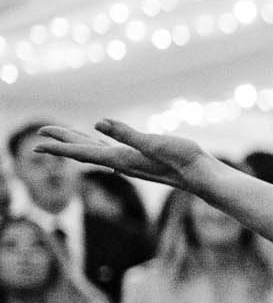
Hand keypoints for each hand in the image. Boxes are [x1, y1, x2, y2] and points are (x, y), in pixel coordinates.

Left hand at [34, 119, 213, 190]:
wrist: (206, 178)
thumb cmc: (185, 160)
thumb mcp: (156, 143)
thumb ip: (127, 134)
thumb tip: (99, 124)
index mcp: (122, 158)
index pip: (82, 152)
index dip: (58, 147)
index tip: (36, 144)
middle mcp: (123, 162)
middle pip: (85, 151)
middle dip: (62, 142)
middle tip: (40, 134)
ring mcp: (133, 162)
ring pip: (98, 151)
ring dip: (79, 142)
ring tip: (65, 136)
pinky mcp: (143, 160)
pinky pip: (113, 151)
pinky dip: (100, 145)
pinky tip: (102, 144)